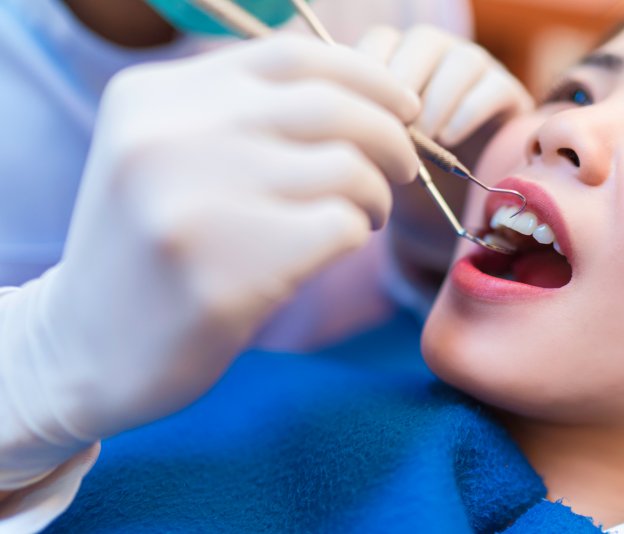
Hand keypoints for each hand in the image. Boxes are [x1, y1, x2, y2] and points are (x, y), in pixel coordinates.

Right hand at [0, 34, 419, 480]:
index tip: (403, 107)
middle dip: (391, 137)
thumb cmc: (153, 249)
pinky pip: (340, 227)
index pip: (290, 57)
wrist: (85, 350)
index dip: (366, 76)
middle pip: (328, 107)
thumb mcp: (167, 156)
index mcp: (154, 98)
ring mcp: (192, 206)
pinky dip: (356, 233)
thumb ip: (242, 115)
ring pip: (345, 168)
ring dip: (376, 194)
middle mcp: (166, 139)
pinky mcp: (222, 275)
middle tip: (401, 169)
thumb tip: (364, 94)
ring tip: (364, 216)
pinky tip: (336, 248)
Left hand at [356, 25, 531, 288]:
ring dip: (436, 99)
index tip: (359, 116)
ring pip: (458, 58)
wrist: (446, 210)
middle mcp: (436, 56)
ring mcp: (473, 69)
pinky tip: (447, 140)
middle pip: (419, 42)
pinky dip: (467, 110)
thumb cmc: (398, 178)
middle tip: (392, 128)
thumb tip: (337, 116)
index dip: (368, 75)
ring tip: (424, 139)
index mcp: (396, 60)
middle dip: (403, 85)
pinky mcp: (506, 91)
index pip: (378, 43)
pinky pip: (491, 85)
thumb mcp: (370, 153)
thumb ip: (356, 126)